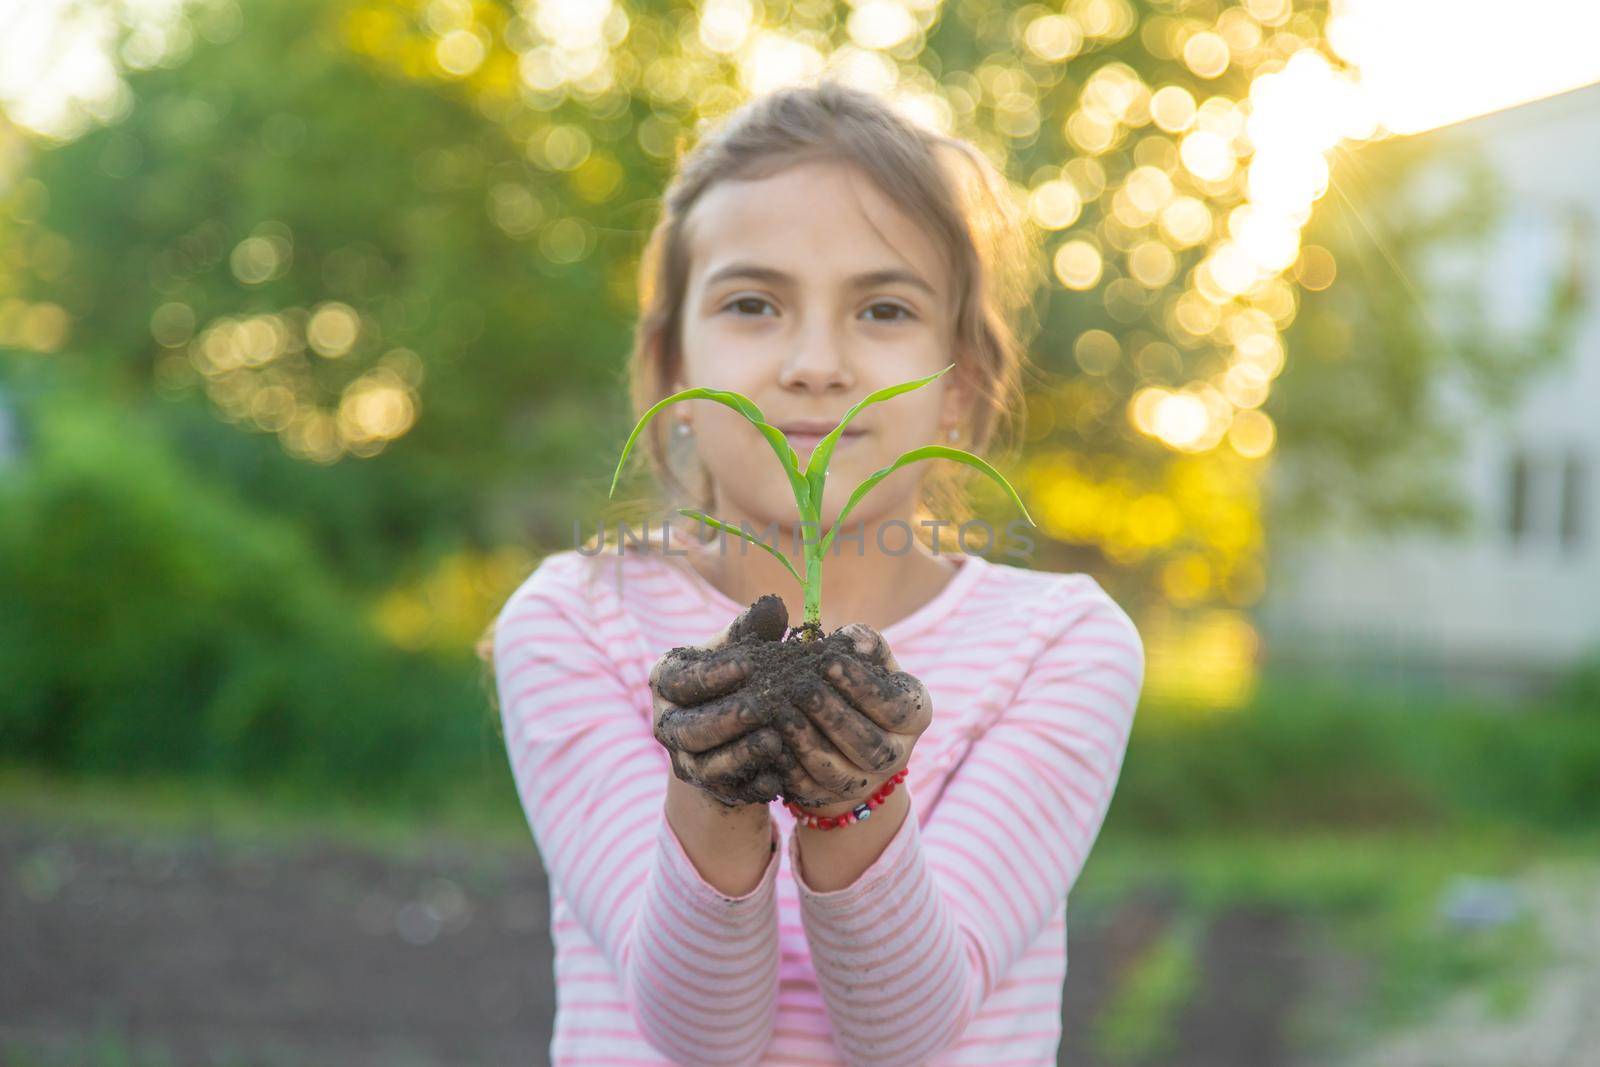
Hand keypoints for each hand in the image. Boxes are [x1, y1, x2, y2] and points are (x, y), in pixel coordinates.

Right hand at [648, 595, 789, 806]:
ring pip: (705, 764)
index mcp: (666, 682)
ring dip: (739, 754)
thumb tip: (773, 606)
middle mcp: (667, 724)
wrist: (737, 726)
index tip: (748, 663)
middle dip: (725, 719)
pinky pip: (728, 791)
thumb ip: (752, 630)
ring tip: (773, 740)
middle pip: (689, 728)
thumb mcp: (742, 650)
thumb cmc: (739, 675)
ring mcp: (685, 760)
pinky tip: (777, 777)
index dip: (712, 674)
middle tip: (761, 706)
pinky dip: (752, 785)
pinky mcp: (709, 788)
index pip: (680, 681)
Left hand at [770, 623, 932, 810]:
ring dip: (808, 743)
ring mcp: (866, 783)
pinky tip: (771, 744)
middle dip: (833, 716)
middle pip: (868, 743)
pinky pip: (811, 788)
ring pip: (839, 772)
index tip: (827, 660)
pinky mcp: (833, 798)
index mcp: (914, 715)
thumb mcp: (869, 660)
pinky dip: (790, 768)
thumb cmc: (857, 683)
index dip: (861, 684)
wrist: (847, 735)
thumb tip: (851, 639)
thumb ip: (864, 644)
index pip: (893, 704)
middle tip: (802, 689)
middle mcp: (897, 755)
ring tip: (781, 714)